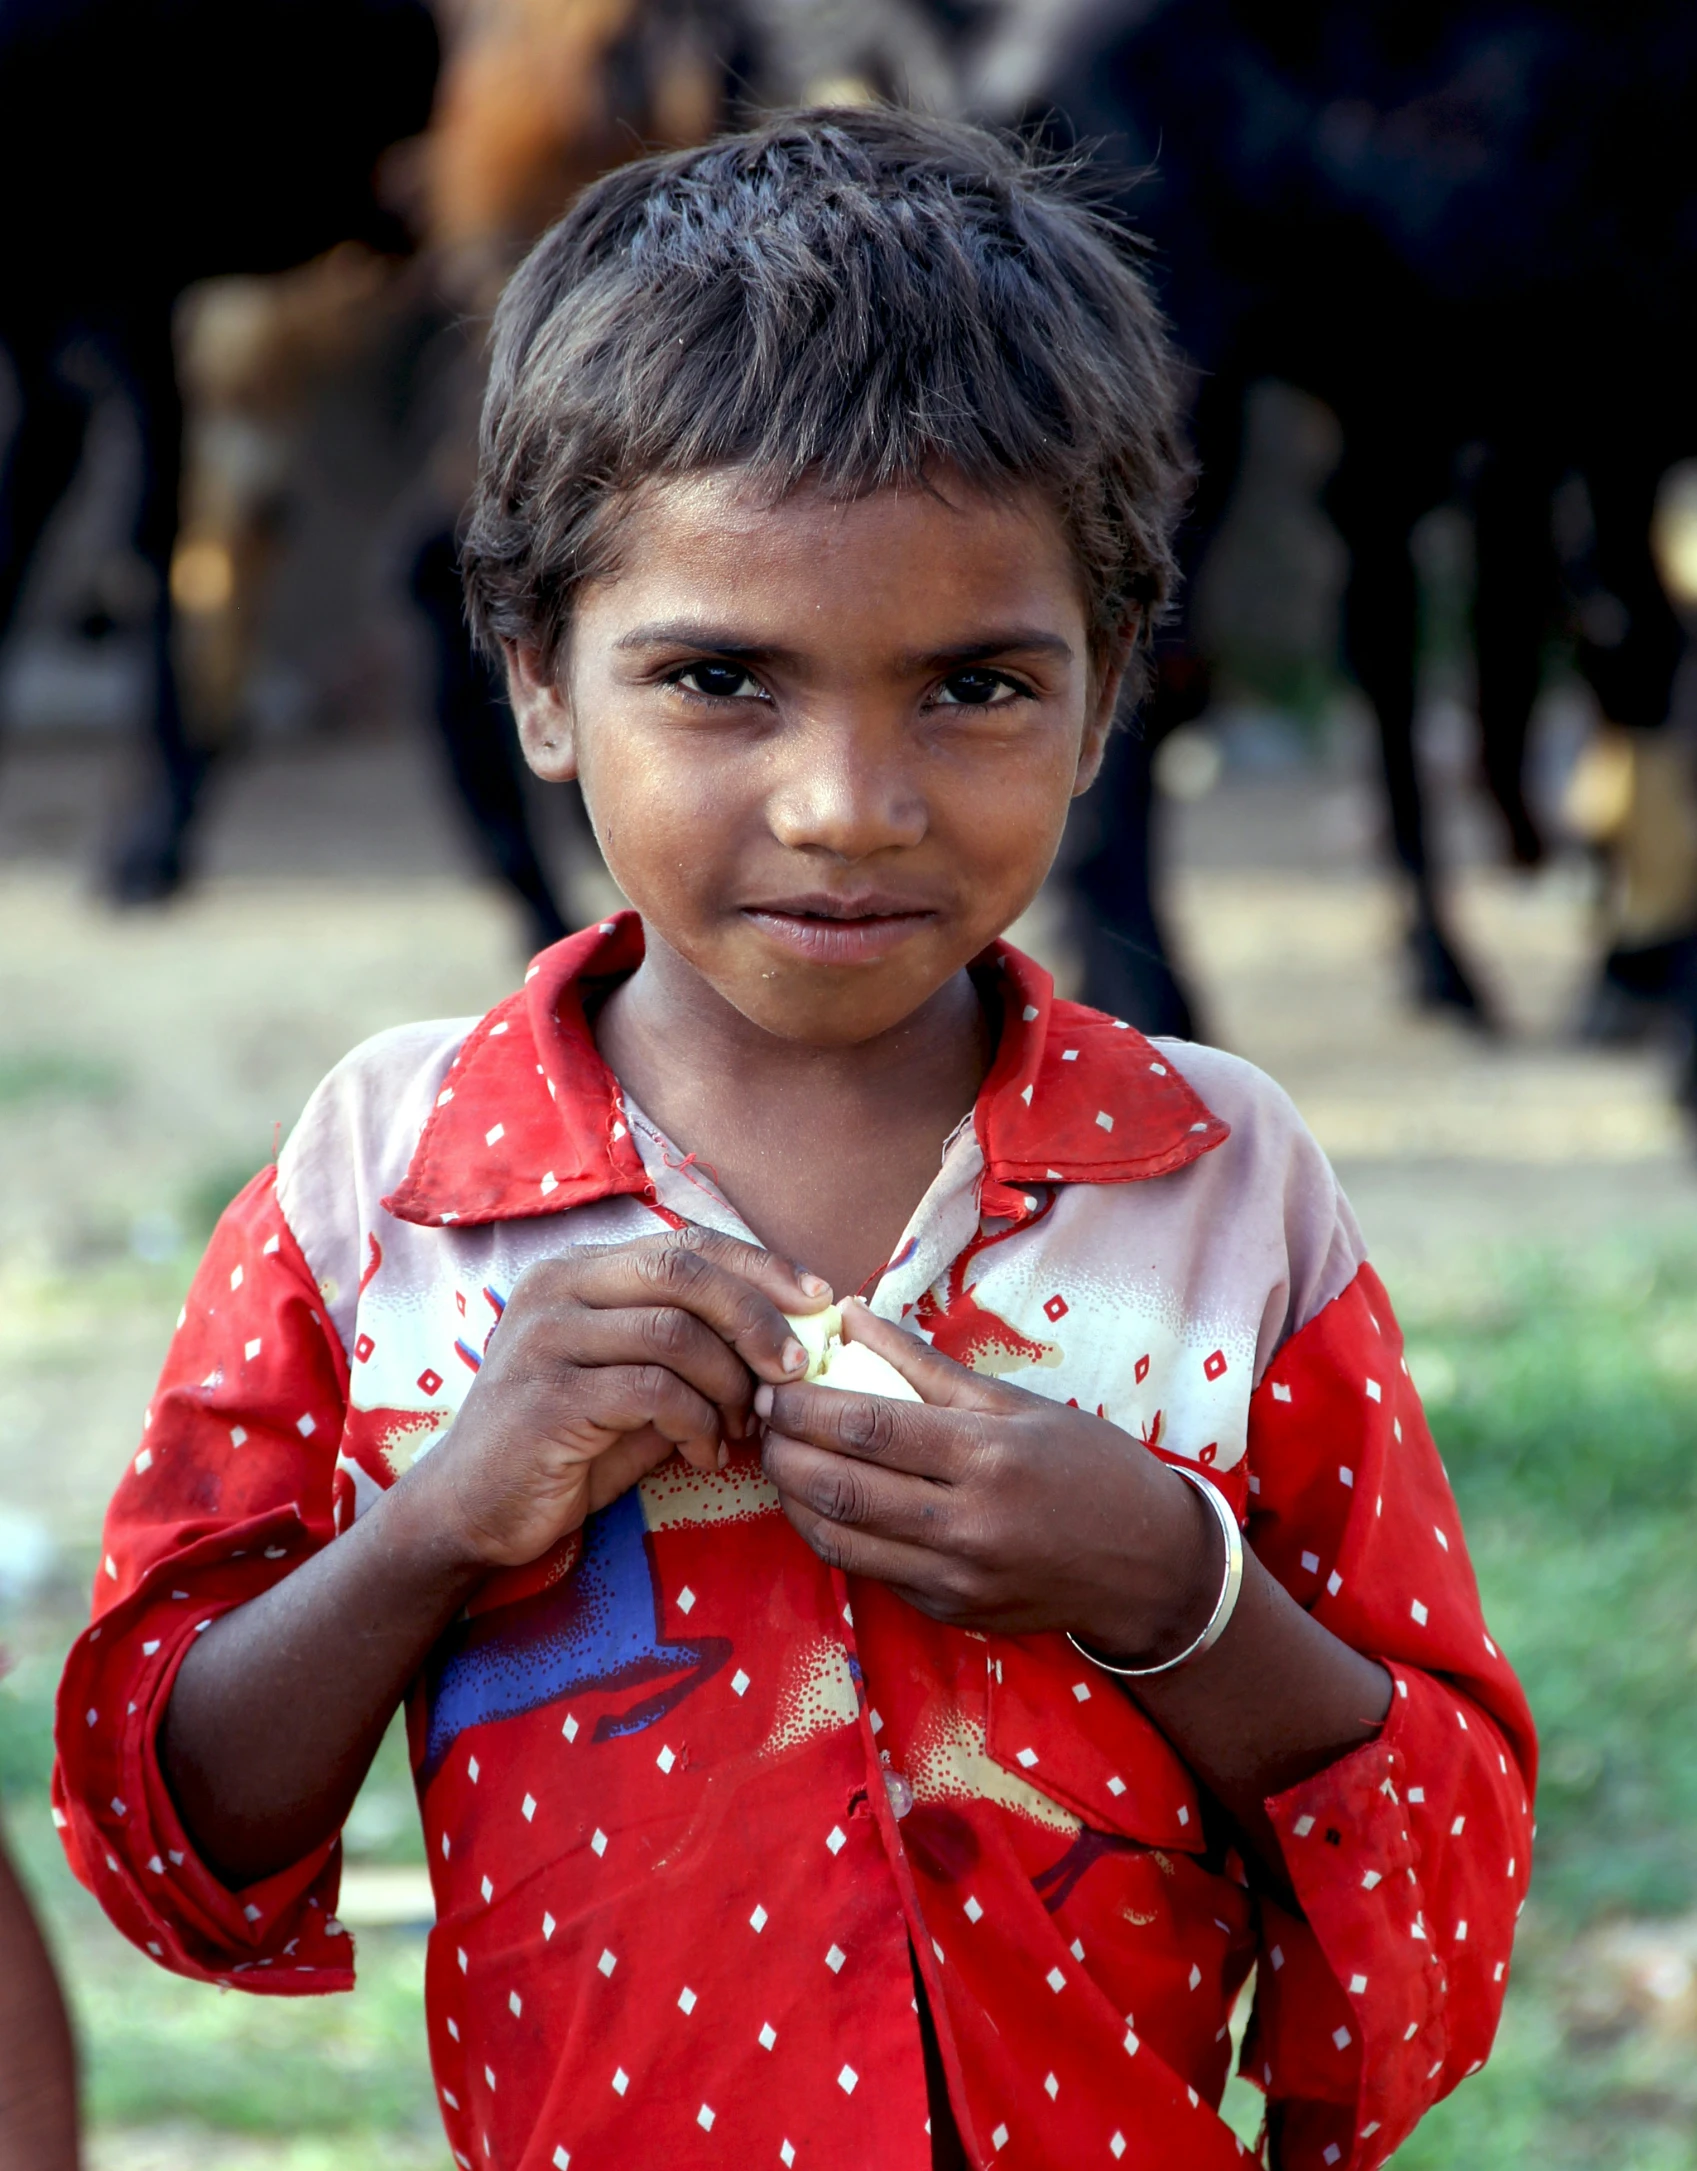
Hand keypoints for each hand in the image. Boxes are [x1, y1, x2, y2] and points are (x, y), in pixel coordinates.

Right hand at [411, 1228, 830, 1571]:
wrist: (471, 1511)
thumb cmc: (566, 1444)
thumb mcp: (634, 1383)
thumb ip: (691, 1350)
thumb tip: (789, 1337)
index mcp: (578, 1270)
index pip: (686, 1242)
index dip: (760, 1266)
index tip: (816, 1301)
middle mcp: (555, 1288)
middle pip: (683, 1270)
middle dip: (756, 1316)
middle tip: (795, 1368)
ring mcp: (544, 1338)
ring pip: (674, 1331)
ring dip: (729, 1383)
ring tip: (745, 1426)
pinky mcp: (547, 1396)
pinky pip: (653, 1392)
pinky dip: (698, 1424)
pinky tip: (705, 1455)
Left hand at [755, 1302, 1220, 1658]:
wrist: (1150, 1566)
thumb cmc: (1087, 1467)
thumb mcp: (1017, 1402)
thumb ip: (925, 1365)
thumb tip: (851, 1316)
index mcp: (989, 1457)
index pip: (870, 1429)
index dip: (807, 1406)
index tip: (774, 1384)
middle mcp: (968, 1524)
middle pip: (841, 1487)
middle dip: (783, 1451)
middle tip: (762, 1418)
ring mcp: (955, 1578)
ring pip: (840, 1540)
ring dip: (793, 1497)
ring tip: (778, 1458)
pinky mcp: (948, 1611)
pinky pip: (869, 1570)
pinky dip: (832, 1533)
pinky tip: (821, 1500)